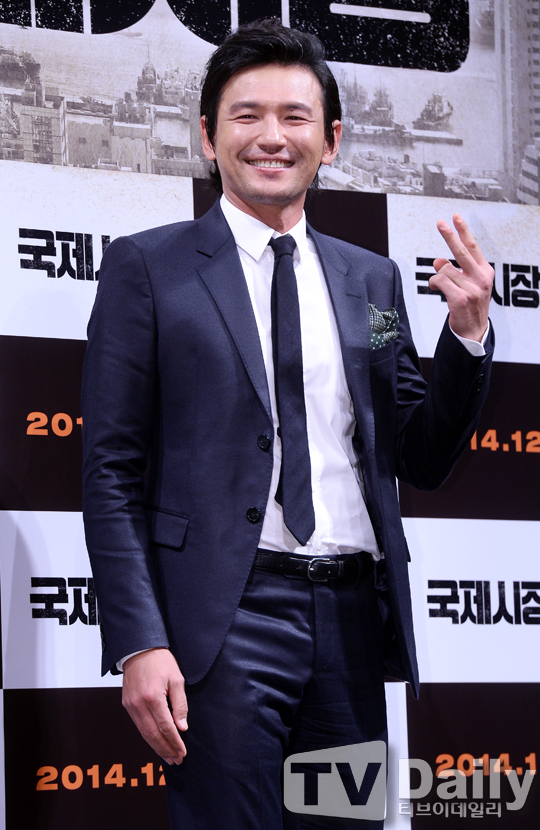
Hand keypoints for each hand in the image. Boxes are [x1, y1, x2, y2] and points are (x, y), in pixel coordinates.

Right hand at [122, 647, 187, 765]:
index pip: (165, 727)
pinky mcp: (126, 704)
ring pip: (144, 733)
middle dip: (166, 749)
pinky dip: (148, 736)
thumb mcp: (177, 679)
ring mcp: (130, 705)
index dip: (175, 742)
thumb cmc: (161, 661)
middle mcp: (139, 704)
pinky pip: (138, 725)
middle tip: (177, 759)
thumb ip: (180, 704)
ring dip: (156, 747)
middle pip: (153, 734)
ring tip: (168, 756)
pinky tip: (156, 743)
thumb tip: (182, 727)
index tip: (183, 752)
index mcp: (153, 697)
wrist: (139, 648)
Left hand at [430, 213, 493, 341]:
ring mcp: (472, 289)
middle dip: (449, 235)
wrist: (473, 330)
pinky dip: (434, 284)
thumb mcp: (469, 284)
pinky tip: (437, 289)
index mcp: (485, 272)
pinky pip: (440, 282)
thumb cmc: (470, 305)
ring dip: (437, 277)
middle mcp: (480, 278)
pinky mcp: (460, 299)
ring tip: (441, 286)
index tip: (456, 217)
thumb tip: (439, 260)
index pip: (473, 246)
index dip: (464, 231)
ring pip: (444, 270)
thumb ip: (456, 270)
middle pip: (461, 251)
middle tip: (441, 223)